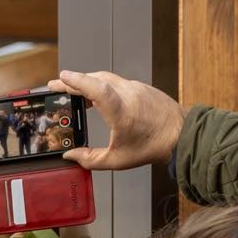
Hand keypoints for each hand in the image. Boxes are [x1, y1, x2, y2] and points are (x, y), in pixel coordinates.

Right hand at [49, 70, 183, 171]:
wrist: (181, 135)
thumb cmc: (152, 147)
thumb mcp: (117, 160)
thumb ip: (89, 159)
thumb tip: (71, 156)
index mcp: (121, 111)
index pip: (96, 88)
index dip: (77, 81)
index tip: (61, 78)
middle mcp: (128, 94)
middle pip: (96, 79)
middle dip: (74, 80)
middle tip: (56, 85)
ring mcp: (136, 88)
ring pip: (106, 78)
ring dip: (87, 81)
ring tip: (72, 90)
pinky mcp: (141, 87)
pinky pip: (116, 81)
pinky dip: (101, 84)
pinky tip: (95, 94)